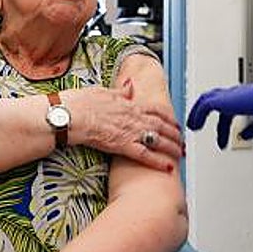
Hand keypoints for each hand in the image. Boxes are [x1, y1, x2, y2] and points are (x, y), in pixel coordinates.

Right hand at [62, 79, 181, 170]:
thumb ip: (120, 90)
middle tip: (182, 141)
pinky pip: (145, 155)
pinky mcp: (122, 146)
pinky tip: (167, 167)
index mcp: (129, 103)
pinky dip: (158, 161)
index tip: (175, 122)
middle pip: (161, 125)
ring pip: (158, 140)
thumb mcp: (102, 90)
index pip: (156, 109)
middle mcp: (133, 117)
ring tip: (180, 154)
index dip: (168, 117)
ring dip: (172, 147)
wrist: (70, 115)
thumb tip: (130, 84)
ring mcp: (129, 132)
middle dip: (174, 134)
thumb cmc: (80, 102)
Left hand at [186, 63, 252, 148]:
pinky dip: (197, 114)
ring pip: (206, 101)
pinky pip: (204, 105)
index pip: (229, 113)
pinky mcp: (223, 99)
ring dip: (197, 113)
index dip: (224, 127)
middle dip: (207, 118)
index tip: (223, 137)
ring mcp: (229, 96)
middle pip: (216, 105)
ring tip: (192, 126)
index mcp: (246, 100)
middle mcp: (236, 96)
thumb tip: (244, 136)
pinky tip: (194, 124)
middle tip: (200, 129)